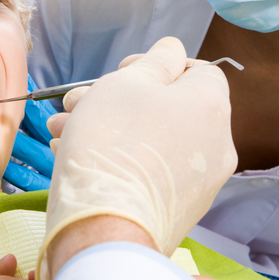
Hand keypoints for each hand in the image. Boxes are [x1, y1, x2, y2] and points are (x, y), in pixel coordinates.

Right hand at [37, 37, 236, 279]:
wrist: (105, 229)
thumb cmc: (113, 145)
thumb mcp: (126, 84)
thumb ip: (155, 61)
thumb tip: (173, 50)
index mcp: (212, 107)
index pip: (199, 70)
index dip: (158, 65)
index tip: (122, 72)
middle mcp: (216, 144)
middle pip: (169, 106)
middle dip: (118, 98)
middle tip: (76, 103)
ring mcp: (200, 183)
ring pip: (153, 141)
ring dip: (109, 128)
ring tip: (61, 131)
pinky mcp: (178, 211)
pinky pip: (150, 172)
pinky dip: (119, 160)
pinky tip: (73, 158)